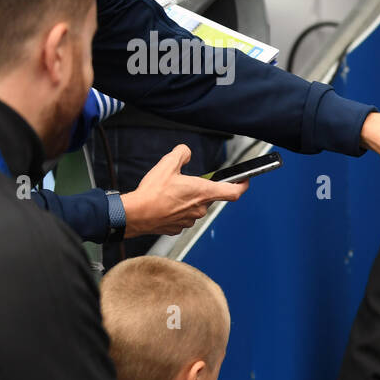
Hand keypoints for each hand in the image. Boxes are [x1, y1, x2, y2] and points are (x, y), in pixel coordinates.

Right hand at [119, 145, 247, 236]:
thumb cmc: (152, 193)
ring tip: (170, 193)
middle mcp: (200, 208)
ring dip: (188, 200)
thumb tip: (186, 152)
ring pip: (196, 207)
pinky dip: (177, 210)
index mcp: (203, 193)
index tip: (245, 181)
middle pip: (210, 197)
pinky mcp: (178, 228)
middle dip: (201, 189)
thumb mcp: (167, 164)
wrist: (135, 215)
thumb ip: (181, 154)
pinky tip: (165, 204)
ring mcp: (190, 220)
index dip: (242, 185)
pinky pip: (183, 216)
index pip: (234, 192)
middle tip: (186, 182)